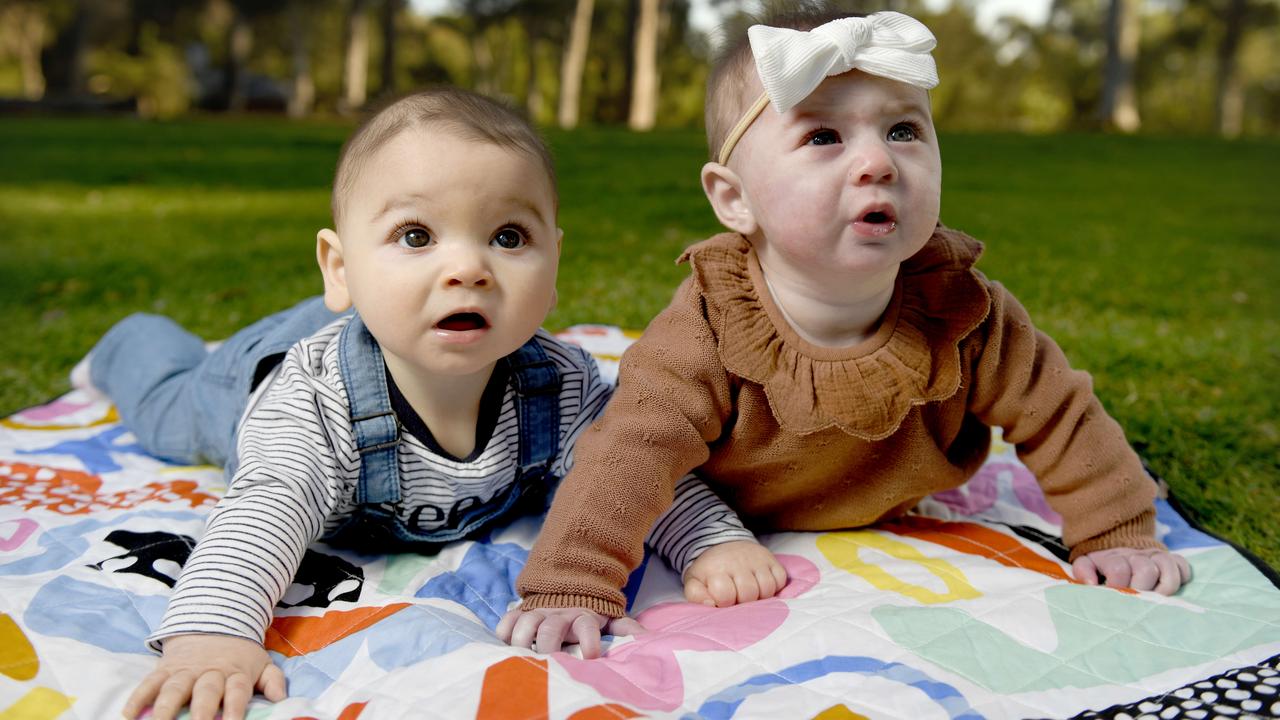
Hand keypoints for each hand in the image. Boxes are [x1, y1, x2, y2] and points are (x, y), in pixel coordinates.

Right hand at [122, 634, 285, 719]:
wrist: (213, 622)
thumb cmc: (239, 655)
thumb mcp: (262, 663)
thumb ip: (273, 681)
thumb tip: (282, 700)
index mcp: (235, 673)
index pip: (237, 692)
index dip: (235, 709)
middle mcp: (209, 673)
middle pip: (205, 692)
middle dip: (201, 712)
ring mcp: (185, 670)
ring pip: (174, 689)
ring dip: (165, 709)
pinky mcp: (164, 668)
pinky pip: (149, 682)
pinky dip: (138, 697)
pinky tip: (128, 714)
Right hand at [496, 607, 644, 658]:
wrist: (569, 577)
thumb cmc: (590, 607)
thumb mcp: (610, 614)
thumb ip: (626, 627)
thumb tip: (649, 640)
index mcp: (584, 616)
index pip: (587, 628)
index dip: (589, 641)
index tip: (591, 655)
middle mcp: (560, 614)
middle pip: (550, 629)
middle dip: (547, 645)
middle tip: (547, 661)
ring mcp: (539, 611)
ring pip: (526, 623)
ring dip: (522, 639)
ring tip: (521, 655)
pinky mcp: (522, 609)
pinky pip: (508, 618)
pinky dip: (505, 629)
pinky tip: (506, 642)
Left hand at [683, 540, 787, 606]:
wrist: (722, 543)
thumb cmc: (709, 570)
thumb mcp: (694, 581)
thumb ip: (696, 596)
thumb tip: (711, 604)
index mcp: (716, 569)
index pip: (725, 595)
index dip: (724, 602)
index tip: (721, 599)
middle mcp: (738, 562)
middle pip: (748, 594)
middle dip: (743, 601)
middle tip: (737, 597)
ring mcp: (756, 560)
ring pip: (767, 588)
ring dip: (760, 596)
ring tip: (749, 593)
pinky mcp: (771, 559)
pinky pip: (780, 580)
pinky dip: (774, 587)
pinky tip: (761, 585)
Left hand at [1072, 547, 1191, 594]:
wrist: (1119, 538)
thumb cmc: (1102, 562)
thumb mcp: (1086, 563)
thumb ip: (1083, 571)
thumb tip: (1091, 582)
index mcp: (1114, 558)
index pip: (1119, 569)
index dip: (1117, 585)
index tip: (1113, 595)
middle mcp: (1137, 555)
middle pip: (1146, 570)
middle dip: (1141, 590)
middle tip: (1136, 601)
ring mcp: (1156, 556)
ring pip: (1168, 568)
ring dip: (1163, 587)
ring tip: (1156, 599)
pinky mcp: (1172, 559)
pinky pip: (1183, 566)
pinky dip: (1181, 577)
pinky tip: (1169, 588)